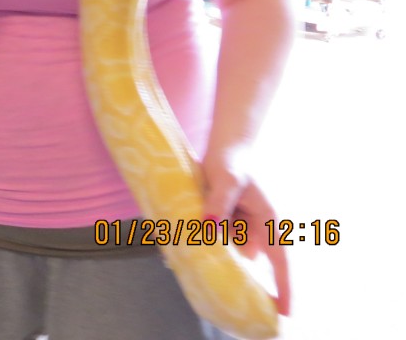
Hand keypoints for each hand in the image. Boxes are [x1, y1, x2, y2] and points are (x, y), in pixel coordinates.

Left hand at [202, 161, 290, 316]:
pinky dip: (200, 241)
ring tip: (191, 237)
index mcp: (269, 222)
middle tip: (215, 267)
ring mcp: (241, 231)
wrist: (224, 151)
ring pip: (226, 253)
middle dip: (232, 272)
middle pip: (246, 263)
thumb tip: (209, 227)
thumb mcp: (226, 180)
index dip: (284, 289)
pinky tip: (180, 242)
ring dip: (210, 250)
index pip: (280, 262)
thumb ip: (219, 203)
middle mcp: (257, 232)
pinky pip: (213, 242)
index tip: (285, 315)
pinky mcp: (225, 229)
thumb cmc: (233, 162)